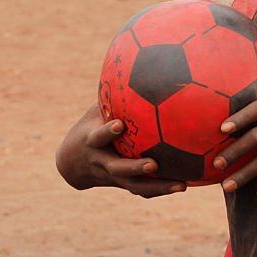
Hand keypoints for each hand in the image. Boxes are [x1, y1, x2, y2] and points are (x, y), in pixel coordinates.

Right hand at [55, 106, 186, 197]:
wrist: (72, 165)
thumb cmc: (89, 128)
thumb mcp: (93, 112)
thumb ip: (110, 97)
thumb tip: (132, 66)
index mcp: (93, 142)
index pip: (99, 137)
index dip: (107, 131)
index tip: (119, 124)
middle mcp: (102, 161)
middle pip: (119, 168)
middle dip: (135, 167)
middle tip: (154, 164)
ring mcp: (113, 176)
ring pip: (135, 186)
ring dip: (158, 187)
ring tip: (182, 185)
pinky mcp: (123, 185)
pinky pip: (143, 191)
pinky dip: (161, 189)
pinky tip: (184, 184)